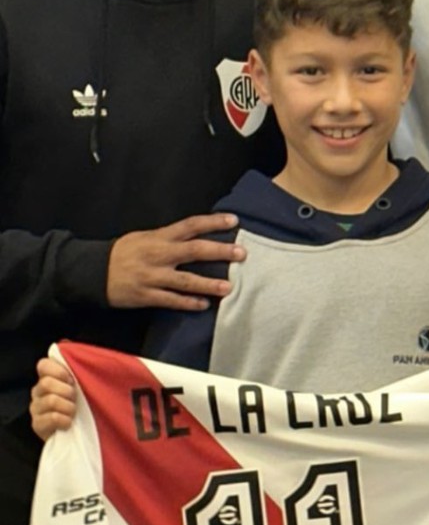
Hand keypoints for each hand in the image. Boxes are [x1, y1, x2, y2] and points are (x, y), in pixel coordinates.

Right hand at [30, 357, 77, 439]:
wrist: (80, 432)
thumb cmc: (84, 404)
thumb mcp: (84, 384)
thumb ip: (79, 368)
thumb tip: (77, 349)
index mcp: (48, 377)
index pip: (43, 365)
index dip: (58, 370)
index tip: (71, 379)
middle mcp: (38, 391)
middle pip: (46, 383)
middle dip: (67, 391)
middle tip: (76, 398)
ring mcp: (36, 408)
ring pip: (50, 400)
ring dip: (68, 406)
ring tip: (74, 411)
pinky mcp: (37, 424)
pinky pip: (51, 417)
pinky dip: (65, 420)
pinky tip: (69, 423)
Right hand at [106, 214, 244, 311]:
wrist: (91, 272)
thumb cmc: (123, 253)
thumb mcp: (145, 237)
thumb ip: (170, 237)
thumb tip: (198, 235)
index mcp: (159, 237)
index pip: (190, 225)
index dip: (213, 221)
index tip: (234, 220)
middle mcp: (158, 255)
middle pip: (194, 251)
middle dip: (219, 252)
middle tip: (241, 253)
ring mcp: (152, 276)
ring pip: (185, 280)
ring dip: (208, 284)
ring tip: (229, 288)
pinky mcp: (145, 295)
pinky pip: (170, 300)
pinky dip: (187, 303)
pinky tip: (203, 305)